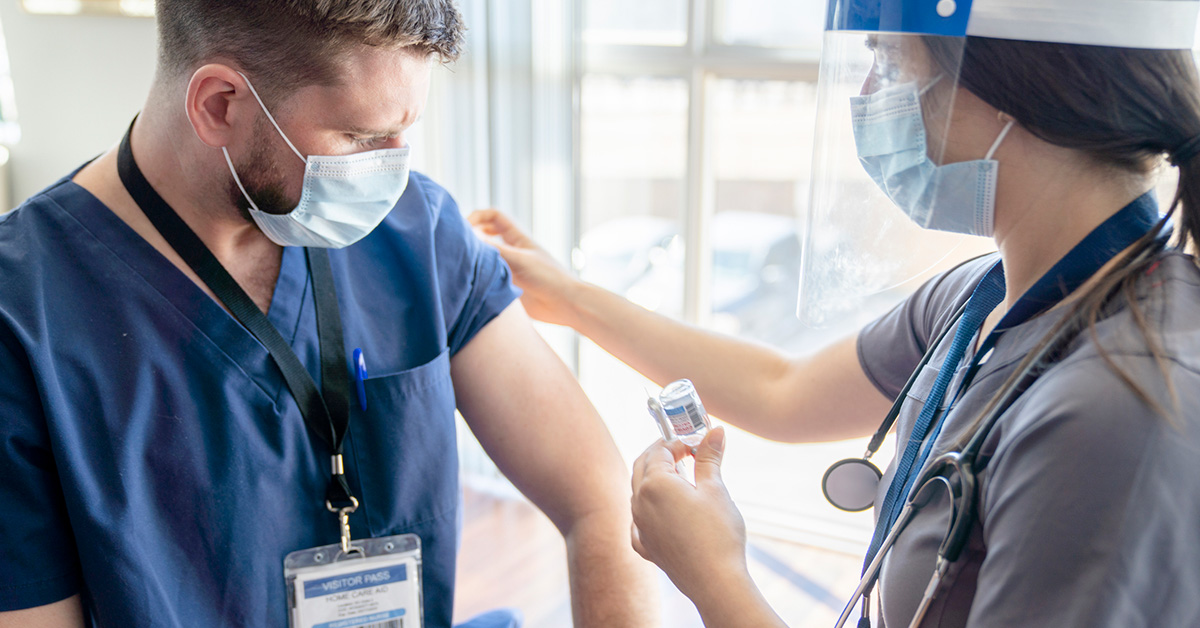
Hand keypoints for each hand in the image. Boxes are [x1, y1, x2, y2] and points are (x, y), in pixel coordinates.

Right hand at [468, 209, 581, 326]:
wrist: (565, 304)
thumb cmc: (549, 278)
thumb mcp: (520, 260)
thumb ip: (495, 250)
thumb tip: (470, 238)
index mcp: (517, 237)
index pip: (494, 216)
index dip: (478, 216)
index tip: (464, 227)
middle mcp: (512, 250)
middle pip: (486, 235)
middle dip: (471, 235)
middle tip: (458, 245)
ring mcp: (509, 268)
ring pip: (485, 257)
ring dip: (474, 258)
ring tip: (460, 264)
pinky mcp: (508, 286)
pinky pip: (488, 277)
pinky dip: (478, 277)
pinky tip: (470, 283)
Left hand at [630, 427, 749, 600]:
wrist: (715, 582)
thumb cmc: (718, 534)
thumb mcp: (716, 489)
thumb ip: (709, 457)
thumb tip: (715, 431)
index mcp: (654, 484)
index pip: (660, 450)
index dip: (678, 441)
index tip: (697, 442)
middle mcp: (639, 503)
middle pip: (642, 467)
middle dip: (661, 455)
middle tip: (684, 452)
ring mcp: (639, 526)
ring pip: (638, 493)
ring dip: (655, 480)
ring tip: (681, 479)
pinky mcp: (645, 547)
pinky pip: (638, 521)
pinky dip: (649, 509)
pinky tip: (662, 512)